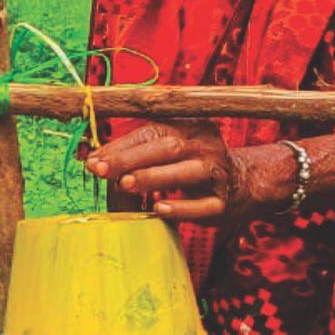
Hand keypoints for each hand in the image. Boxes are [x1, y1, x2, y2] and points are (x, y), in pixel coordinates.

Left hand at [85, 120, 244, 225]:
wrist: (242, 183)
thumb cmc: (191, 164)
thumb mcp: (166, 151)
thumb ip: (132, 153)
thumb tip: (92, 161)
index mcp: (189, 126)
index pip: (152, 132)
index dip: (121, 146)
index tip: (94, 161)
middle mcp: (206, 144)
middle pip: (168, 147)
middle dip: (132, 159)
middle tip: (103, 171)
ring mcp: (217, 172)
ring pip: (187, 171)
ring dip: (154, 177)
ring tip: (126, 184)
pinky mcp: (223, 201)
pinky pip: (203, 205)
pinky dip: (181, 207)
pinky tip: (160, 209)